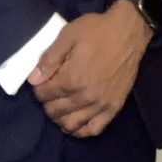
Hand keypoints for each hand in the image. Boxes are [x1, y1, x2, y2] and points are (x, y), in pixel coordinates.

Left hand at [27, 1, 151, 136]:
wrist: (127, 33)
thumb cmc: (96, 31)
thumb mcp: (68, 35)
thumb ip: (49, 59)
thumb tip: (33, 79)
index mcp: (71, 78)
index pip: (44, 94)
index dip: (38, 88)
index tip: (40, 82)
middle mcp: (84, 97)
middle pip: (55, 111)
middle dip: (46, 104)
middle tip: (48, 93)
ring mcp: (100, 105)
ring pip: (72, 125)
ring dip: (60, 119)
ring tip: (59, 107)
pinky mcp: (113, 108)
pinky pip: (93, 130)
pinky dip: (80, 131)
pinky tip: (75, 122)